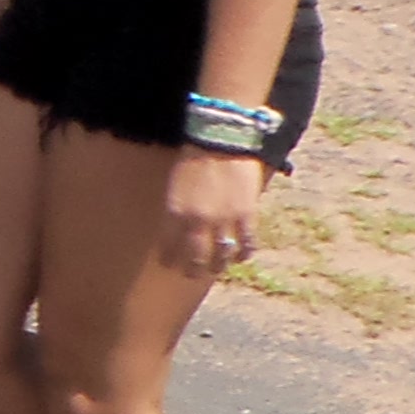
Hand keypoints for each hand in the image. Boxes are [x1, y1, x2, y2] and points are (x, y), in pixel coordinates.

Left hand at [162, 147, 269, 279]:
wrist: (219, 139)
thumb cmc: (193, 156)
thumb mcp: (176, 184)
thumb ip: (178, 208)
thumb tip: (179, 226)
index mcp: (174, 212)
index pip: (169, 245)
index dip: (170, 258)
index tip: (169, 264)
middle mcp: (197, 222)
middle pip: (195, 257)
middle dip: (192, 269)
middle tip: (192, 274)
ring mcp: (223, 221)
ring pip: (221, 255)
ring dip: (218, 265)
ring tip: (216, 269)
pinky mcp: (245, 216)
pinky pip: (246, 244)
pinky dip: (243, 253)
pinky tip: (241, 257)